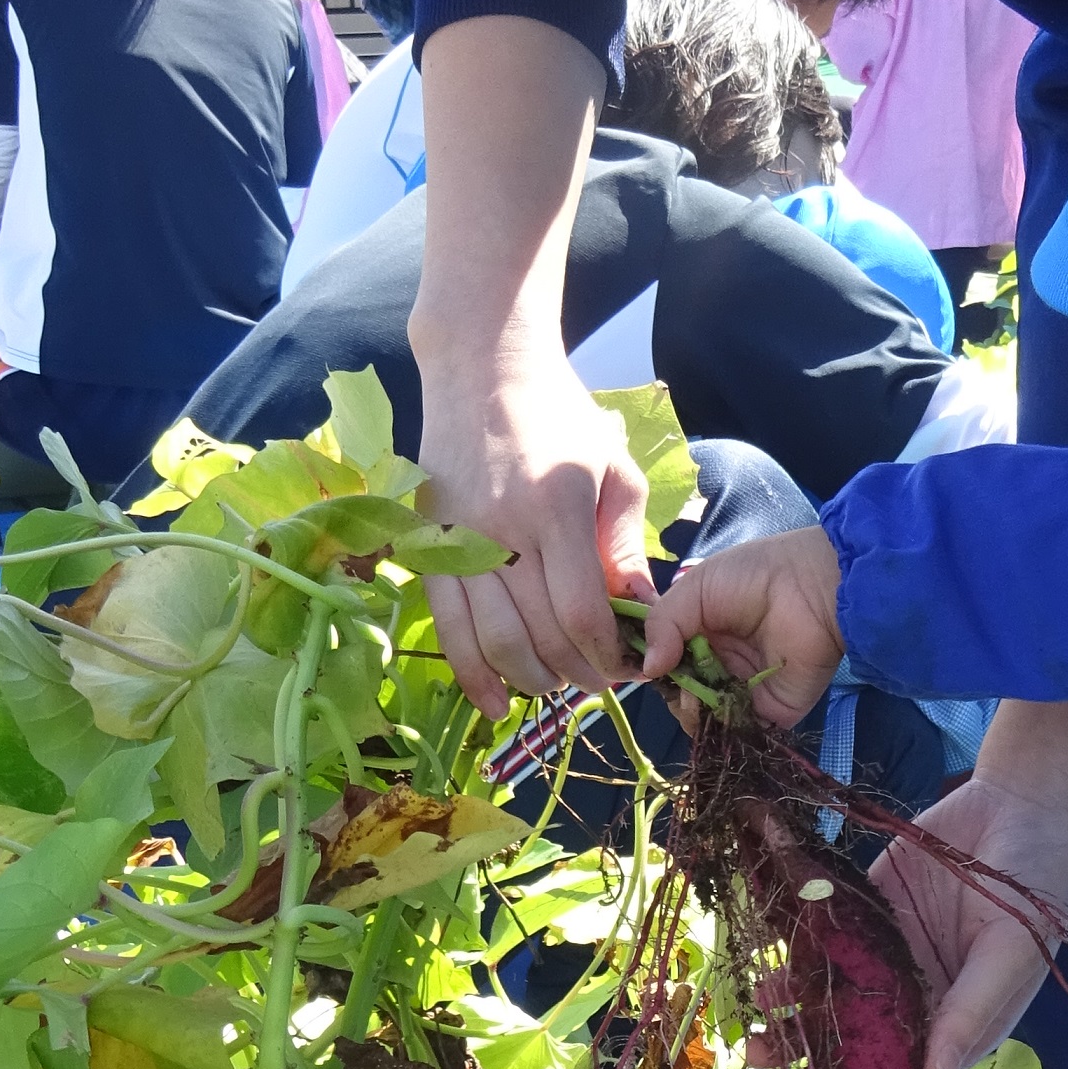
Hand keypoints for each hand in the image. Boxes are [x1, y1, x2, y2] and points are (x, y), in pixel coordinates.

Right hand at [414, 343, 652, 717]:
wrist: (480, 366)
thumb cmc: (558, 414)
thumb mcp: (611, 467)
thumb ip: (624, 543)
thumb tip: (640, 611)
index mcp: (555, 508)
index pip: (583, 612)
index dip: (608, 654)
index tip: (630, 665)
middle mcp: (502, 531)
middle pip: (542, 635)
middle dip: (578, 673)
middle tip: (600, 682)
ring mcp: (458, 542)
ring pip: (494, 641)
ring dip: (530, 679)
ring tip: (556, 684)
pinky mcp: (427, 548)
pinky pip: (448, 627)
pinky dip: (471, 674)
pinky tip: (495, 703)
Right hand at [638, 531, 843, 727]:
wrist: (813, 588)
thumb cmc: (754, 576)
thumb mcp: (696, 588)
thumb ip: (664, 624)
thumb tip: (648, 669)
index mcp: (702, 633)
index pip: (668, 660)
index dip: (654, 666)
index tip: (643, 665)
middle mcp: (721, 664)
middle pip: (683, 691)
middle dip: (672, 690)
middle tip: (673, 678)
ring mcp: (744, 690)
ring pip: (704, 716)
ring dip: (689, 710)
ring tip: (692, 693)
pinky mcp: (768, 712)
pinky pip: (735, 731)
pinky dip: (716, 729)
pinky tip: (708, 709)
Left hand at [734, 760, 1067, 1068]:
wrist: (1026, 810)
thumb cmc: (1037, 896)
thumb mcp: (1009, 957)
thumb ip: (970, 1014)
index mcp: (952, 1032)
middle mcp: (911, 1007)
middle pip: (848, 1063)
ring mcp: (882, 962)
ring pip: (824, 1009)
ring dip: (786, 1030)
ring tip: (749, 1044)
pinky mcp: (861, 915)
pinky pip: (816, 944)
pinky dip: (786, 958)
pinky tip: (757, 970)